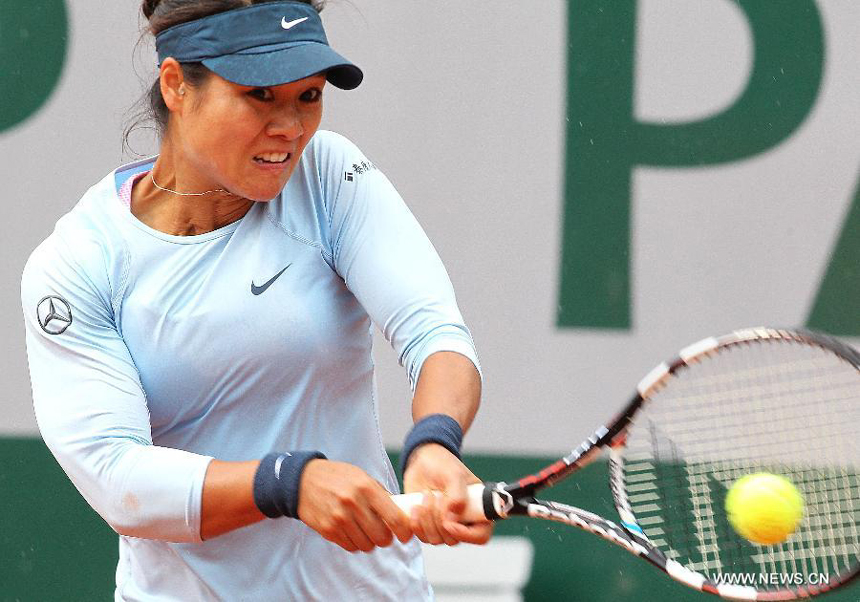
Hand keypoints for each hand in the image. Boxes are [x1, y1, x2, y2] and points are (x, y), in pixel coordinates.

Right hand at [298, 459, 412, 552]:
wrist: (304, 480)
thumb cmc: (338, 478)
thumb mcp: (362, 477)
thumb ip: (381, 495)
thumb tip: (401, 515)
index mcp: (367, 488)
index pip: (395, 518)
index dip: (405, 531)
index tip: (406, 535)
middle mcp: (353, 504)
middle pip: (382, 538)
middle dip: (385, 538)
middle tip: (383, 532)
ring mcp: (339, 519)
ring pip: (366, 546)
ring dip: (369, 541)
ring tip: (365, 530)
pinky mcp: (328, 530)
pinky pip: (350, 547)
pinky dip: (354, 542)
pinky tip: (351, 530)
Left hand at [403, 444, 492, 545]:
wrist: (423, 461)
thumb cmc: (444, 465)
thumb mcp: (454, 475)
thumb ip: (457, 496)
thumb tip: (452, 519)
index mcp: (478, 510)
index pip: (480, 536)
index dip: (466, 535)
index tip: (448, 523)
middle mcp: (463, 522)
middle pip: (453, 540)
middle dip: (440, 520)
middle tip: (435, 496)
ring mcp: (445, 526)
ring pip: (436, 539)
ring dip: (427, 519)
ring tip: (426, 495)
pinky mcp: (427, 526)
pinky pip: (422, 537)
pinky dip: (416, 524)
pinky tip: (415, 506)